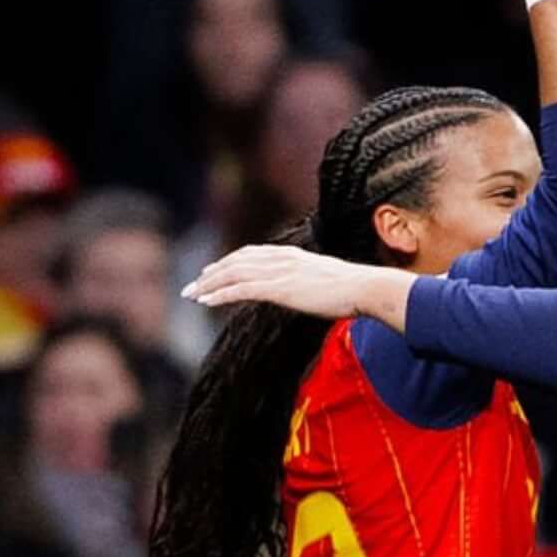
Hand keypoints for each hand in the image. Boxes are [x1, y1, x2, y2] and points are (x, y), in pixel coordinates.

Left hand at [186, 243, 409, 327]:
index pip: (250, 255)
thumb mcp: (323, 279)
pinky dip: (221, 294)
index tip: (210, 273)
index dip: (226, 263)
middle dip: (211, 274)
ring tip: (191, 295)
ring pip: (233, 274)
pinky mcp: (280, 288)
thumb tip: (301, 291)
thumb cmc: (352, 289)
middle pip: (236, 262)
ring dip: (209, 285)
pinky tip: (206, 302)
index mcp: (290, 254)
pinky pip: (242, 290)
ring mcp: (280, 272)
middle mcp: (280, 258)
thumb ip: (305, 280)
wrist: (365, 288)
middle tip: (191, 287)